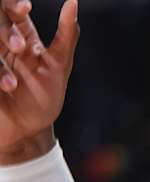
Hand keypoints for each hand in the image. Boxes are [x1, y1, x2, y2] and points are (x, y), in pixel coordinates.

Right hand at [0, 0, 76, 164]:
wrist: (27, 132)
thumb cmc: (44, 98)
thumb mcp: (59, 67)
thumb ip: (66, 36)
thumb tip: (73, 3)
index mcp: (20, 35)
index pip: (13, 9)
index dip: (15, 5)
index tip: (25, 8)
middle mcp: (1, 42)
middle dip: (6, 32)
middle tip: (20, 49)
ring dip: (0, 65)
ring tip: (12, 86)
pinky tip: (6, 89)